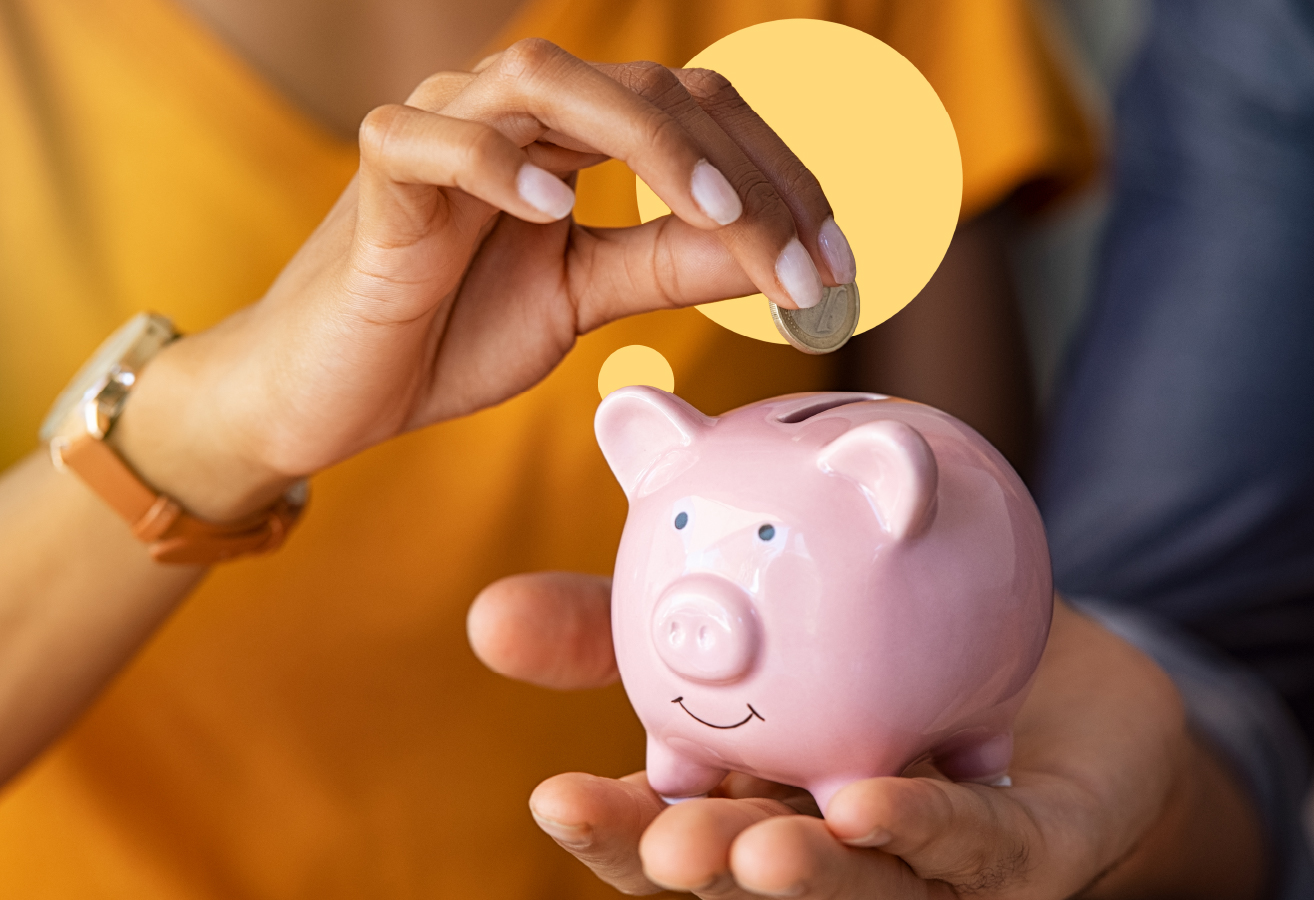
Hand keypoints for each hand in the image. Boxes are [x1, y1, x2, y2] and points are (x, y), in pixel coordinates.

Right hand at [115, 40, 857, 519]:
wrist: (333, 392)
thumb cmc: (453, 331)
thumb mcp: (586, 297)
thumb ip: (670, 262)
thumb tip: (775, 252)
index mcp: (575, 136)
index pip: (701, 118)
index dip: (780, 181)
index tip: (840, 267)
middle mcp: (517, 111)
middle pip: (655, 91)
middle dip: (746, 177)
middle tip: (808, 266)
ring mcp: (442, 128)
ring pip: (550, 79)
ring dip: (650, 143)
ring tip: (717, 219)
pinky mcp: (378, 176)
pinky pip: (428, 138)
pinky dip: (491, 163)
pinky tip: (552, 211)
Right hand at [469, 577, 1268, 898]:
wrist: (1041, 643)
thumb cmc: (883, 637)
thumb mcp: (750, 610)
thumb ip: (629, 619)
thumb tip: (484, 613)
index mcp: (757, 798)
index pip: (672, 832)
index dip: (615, 831)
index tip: (553, 797)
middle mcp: (832, 846)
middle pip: (751, 878)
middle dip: (700, 870)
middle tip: (662, 841)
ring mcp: (927, 865)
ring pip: (862, 888)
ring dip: (805, 877)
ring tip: (752, 850)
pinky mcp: (1023, 851)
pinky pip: (977, 847)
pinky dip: (926, 830)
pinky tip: (874, 800)